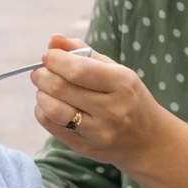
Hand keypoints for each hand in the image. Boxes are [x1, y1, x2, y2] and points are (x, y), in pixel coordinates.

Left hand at [31, 34, 167, 168]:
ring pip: (53, 110)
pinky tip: (49, 104)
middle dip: (42, 75)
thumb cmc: (128, 98)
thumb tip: (53, 40)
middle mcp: (112, 110)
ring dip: (41, 94)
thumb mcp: (116, 71)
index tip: (48, 56)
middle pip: (62, 88)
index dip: (55, 60)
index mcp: (122, 84)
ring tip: (44, 88)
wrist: (148, 140)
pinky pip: (52, 127)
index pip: (78, 70)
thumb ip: (84, 52)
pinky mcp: (85, 148)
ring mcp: (99, 132)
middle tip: (39, 72)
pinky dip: (43, 111)